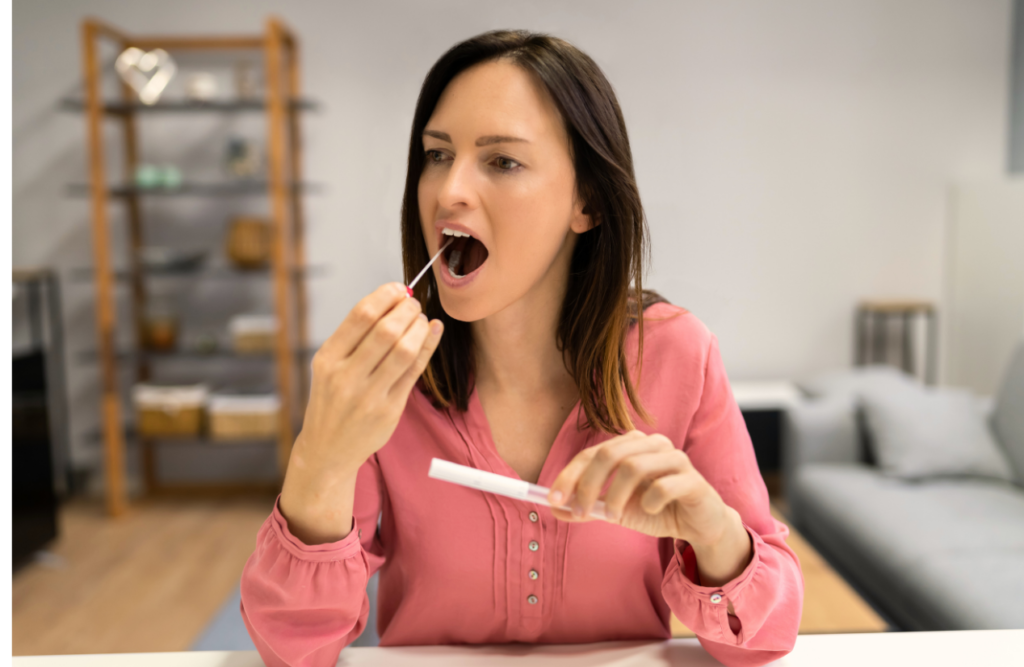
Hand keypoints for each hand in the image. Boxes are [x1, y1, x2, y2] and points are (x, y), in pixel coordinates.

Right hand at [292, 282, 443, 477]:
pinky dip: (427, 346)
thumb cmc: (332, 399)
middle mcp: (346, 376)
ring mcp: (369, 395)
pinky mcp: (389, 410)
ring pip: (404, 351)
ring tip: (421, 318)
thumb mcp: (328, 366)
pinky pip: (415, 371)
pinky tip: (433, 331)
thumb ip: (354, 336)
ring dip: (419, 327)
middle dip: (406, 309)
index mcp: (328, 359)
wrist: (328, 448)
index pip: (361, 315)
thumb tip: (392, 299)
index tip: (398, 288)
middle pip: (385, 331)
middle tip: (414, 303)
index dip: (385, 296)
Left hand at [547, 430, 752, 585]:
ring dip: (616, 496)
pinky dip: (649, 502)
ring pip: (634, 467)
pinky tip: (649, 511)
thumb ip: (588, 507)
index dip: (569, 476)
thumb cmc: (656, 509)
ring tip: (615, 517)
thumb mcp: (616, 510)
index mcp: (630, 445)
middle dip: (588, 484)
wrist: (698, 524)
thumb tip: (554, 509)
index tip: (554, 500)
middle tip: (580, 511)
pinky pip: (664, 486)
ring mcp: (674, 458)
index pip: (592, 454)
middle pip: (609, 454)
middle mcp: (651, 444)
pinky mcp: (692, 479)